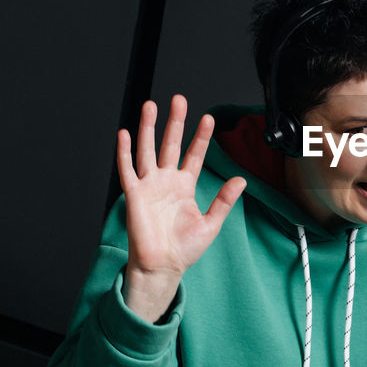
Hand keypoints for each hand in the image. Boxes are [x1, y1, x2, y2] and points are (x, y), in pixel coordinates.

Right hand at [116, 94, 245, 322]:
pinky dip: (124, 152)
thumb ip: (224, 200)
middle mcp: (166, 181)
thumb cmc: (185, 248)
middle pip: (170, 144)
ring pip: (147, 150)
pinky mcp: (134, 195)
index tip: (208, 118)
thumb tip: (241, 179)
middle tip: (179, 100)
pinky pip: (128, 170)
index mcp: (185, 186)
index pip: (194, 154)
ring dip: (148, 128)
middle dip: (175, 122)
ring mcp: (149, 186)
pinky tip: (124, 134)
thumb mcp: (211, 223)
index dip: (200, 137)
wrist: (163, 266)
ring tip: (151, 105)